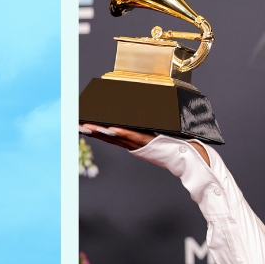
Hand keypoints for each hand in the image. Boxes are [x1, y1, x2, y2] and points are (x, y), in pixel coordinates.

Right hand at [79, 124, 208, 165]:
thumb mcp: (155, 129)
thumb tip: (136, 107)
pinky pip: (134, 137)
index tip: (79, 124)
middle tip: (75, 125)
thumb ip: (144, 123)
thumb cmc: (174, 142)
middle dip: (90, 130)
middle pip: (108, 135)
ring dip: (101, 131)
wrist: (189, 156)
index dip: (93, 129)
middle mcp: (133, 143)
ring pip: (117, 136)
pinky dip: (123, 133)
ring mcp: (140, 143)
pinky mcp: (150, 142)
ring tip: (87, 127)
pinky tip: (112, 129)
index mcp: (132, 139)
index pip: (109, 133)